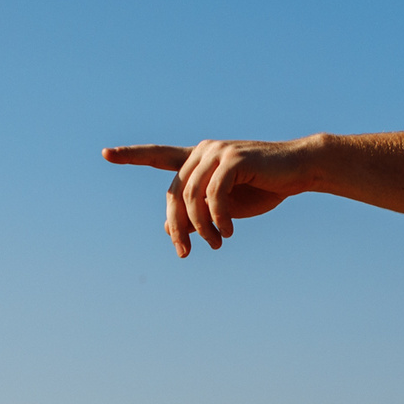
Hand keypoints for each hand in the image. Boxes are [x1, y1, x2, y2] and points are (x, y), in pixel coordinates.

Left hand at [102, 139, 319, 256]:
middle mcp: (202, 151)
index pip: (158, 155)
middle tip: (184, 253)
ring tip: (216, 244)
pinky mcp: (233, 159)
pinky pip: (213, 195)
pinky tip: (228, 232)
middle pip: (173, 193)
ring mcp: (216, 152)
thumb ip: (196, 214)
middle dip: (176, 227)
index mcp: (196, 159)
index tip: (105, 154)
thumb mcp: (224, 208)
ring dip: (201, 228)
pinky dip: (218, 218)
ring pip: (191, 197)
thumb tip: (166, 228)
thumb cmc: (262, 188)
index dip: (132, 155)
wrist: (297, 172)